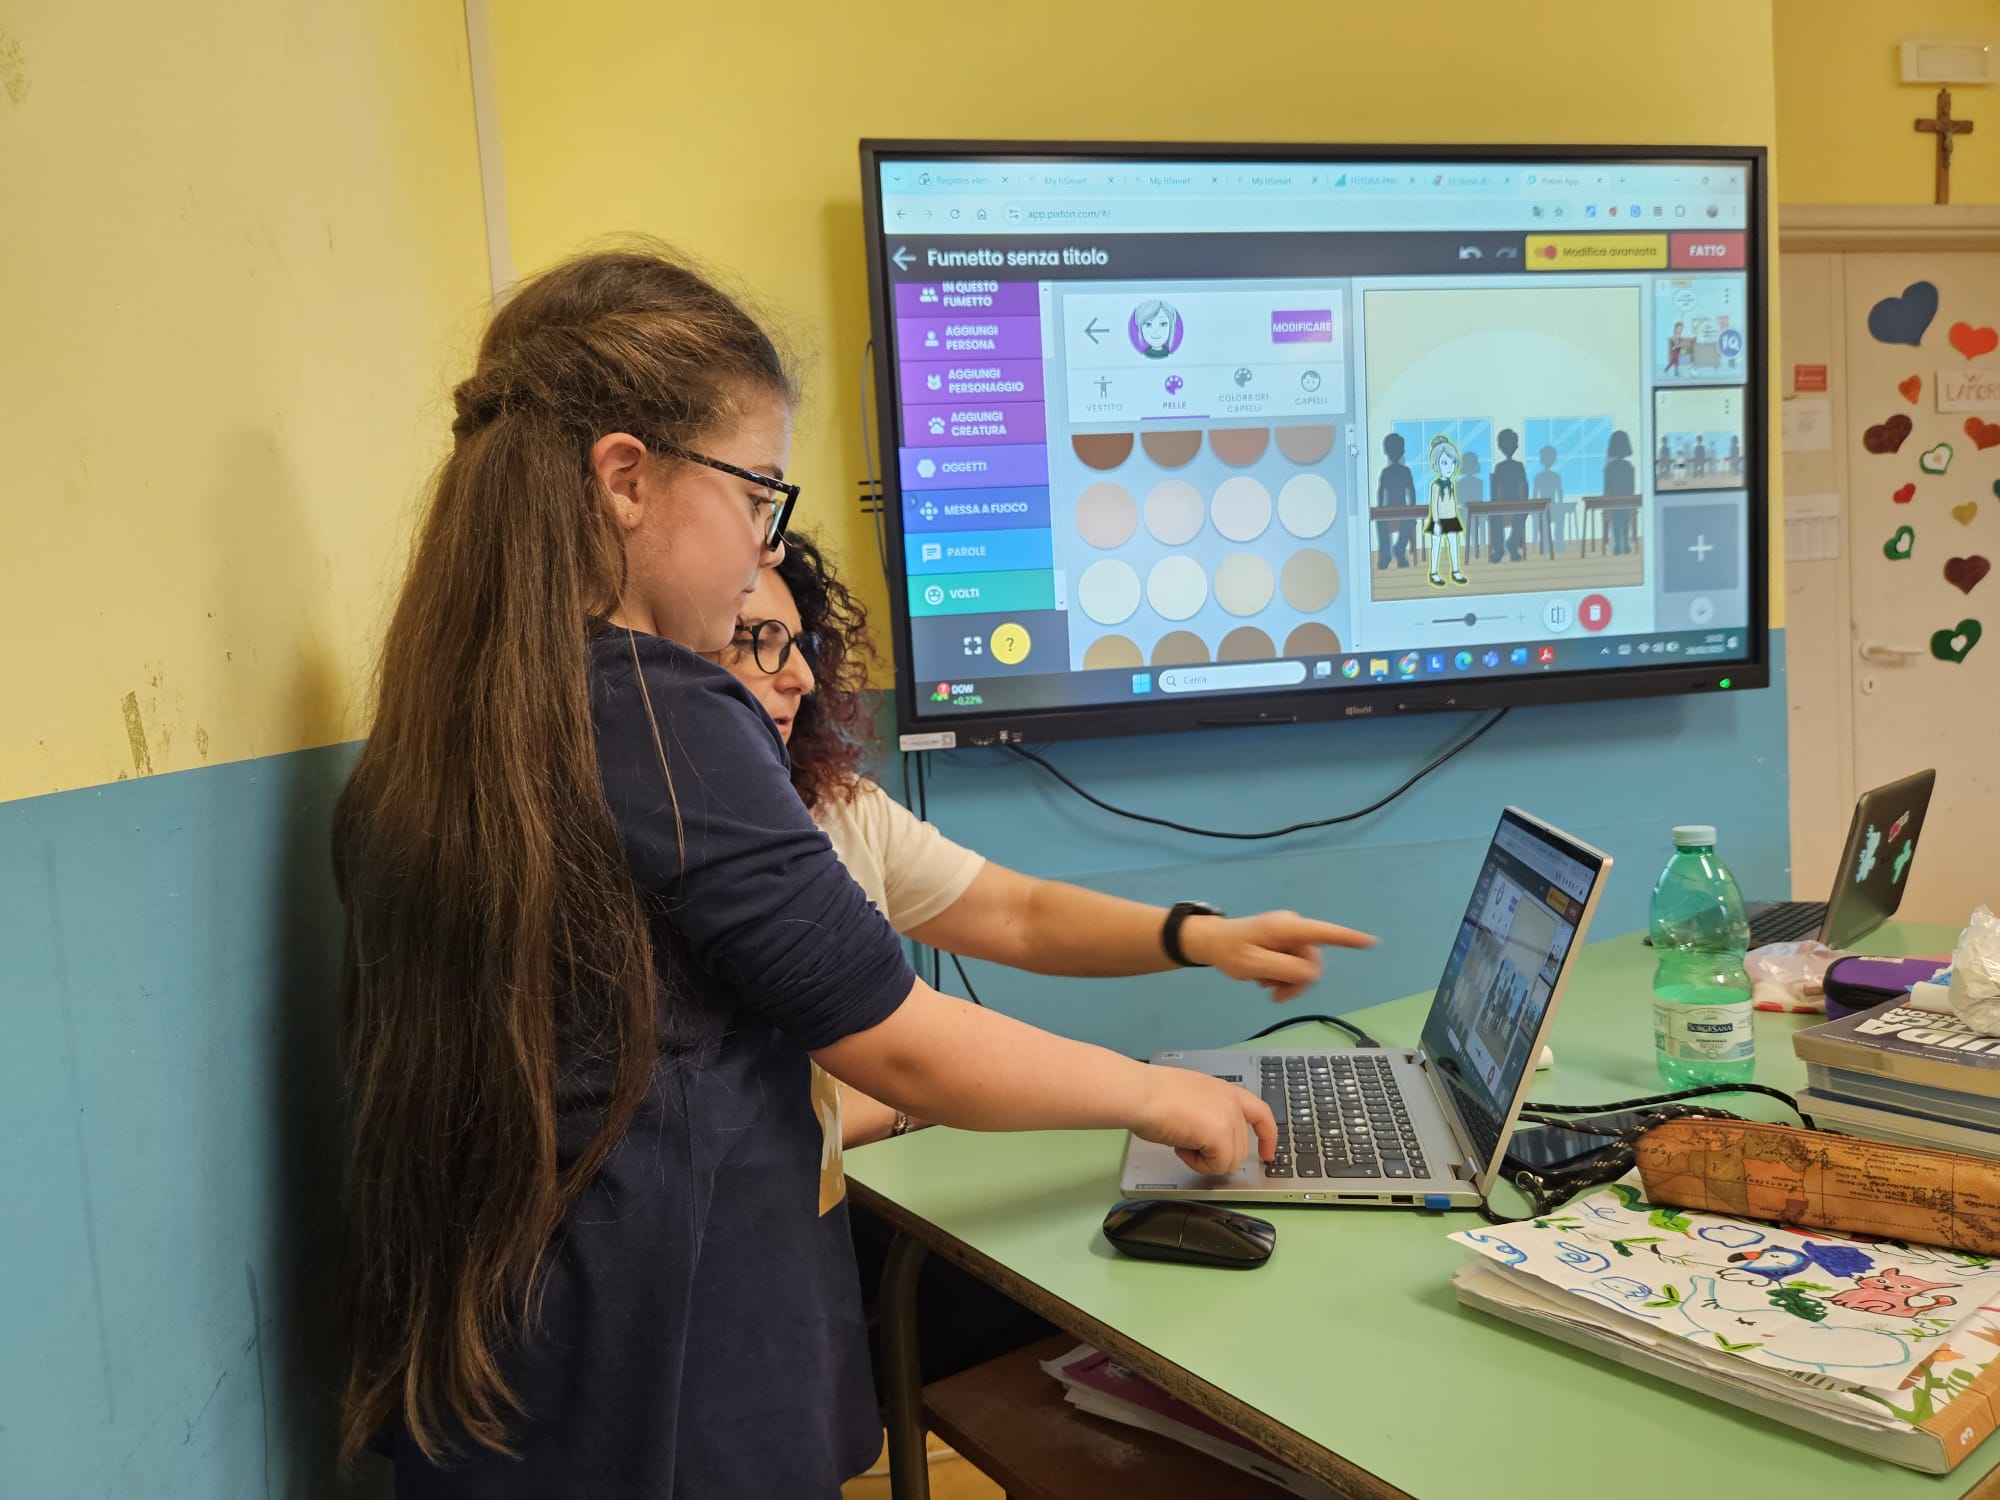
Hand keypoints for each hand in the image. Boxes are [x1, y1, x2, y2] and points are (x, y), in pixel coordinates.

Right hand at [1134, 1067, 1276, 1175]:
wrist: (1140, 1094)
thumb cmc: (1151, 1094)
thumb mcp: (1190, 1099)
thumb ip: (1207, 1114)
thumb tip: (1205, 1138)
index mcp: (1224, 1091)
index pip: (1260, 1113)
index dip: (1267, 1136)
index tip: (1267, 1153)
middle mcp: (1231, 1102)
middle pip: (1241, 1147)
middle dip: (1216, 1155)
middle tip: (1188, 1146)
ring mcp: (1228, 1117)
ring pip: (1230, 1160)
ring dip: (1205, 1160)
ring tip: (1181, 1143)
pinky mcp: (1221, 1135)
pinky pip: (1218, 1165)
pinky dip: (1199, 1164)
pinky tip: (1180, 1148)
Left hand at [1182, 910, 1375, 1001]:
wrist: (1210, 943)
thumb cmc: (1229, 952)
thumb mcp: (1254, 965)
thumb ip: (1285, 969)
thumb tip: (1311, 972)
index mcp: (1286, 927)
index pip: (1323, 933)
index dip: (1348, 939)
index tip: (1372, 942)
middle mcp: (1292, 927)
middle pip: (1312, 960)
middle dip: (1297, 981)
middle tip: (1274, 995)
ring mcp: (1289, 934)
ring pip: (1303, 966)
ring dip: (1287, 980)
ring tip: (1264, 984)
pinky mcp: (1284, 941)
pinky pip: (1294, 963)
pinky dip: (1282, 975)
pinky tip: (1264, 978)